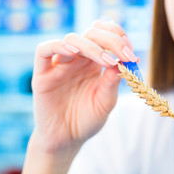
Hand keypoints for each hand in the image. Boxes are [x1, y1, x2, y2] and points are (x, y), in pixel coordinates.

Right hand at [31, 20, 136, 154]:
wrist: (66, 140)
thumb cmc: (87, 119)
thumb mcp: (106, 102)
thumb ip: (112, 82)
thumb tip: (121, 61)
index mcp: (94, 61)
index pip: (104, 35)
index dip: (118, 37)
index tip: (131, 53)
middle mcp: (78, 59)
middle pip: (91, 32)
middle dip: (111, 40)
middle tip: (126, 55)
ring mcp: (60, 64)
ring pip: (72, 39)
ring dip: (92, 46)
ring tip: (107, 61)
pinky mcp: (42, 74)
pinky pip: (43, 51)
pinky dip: (58, 46)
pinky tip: (74, 52)